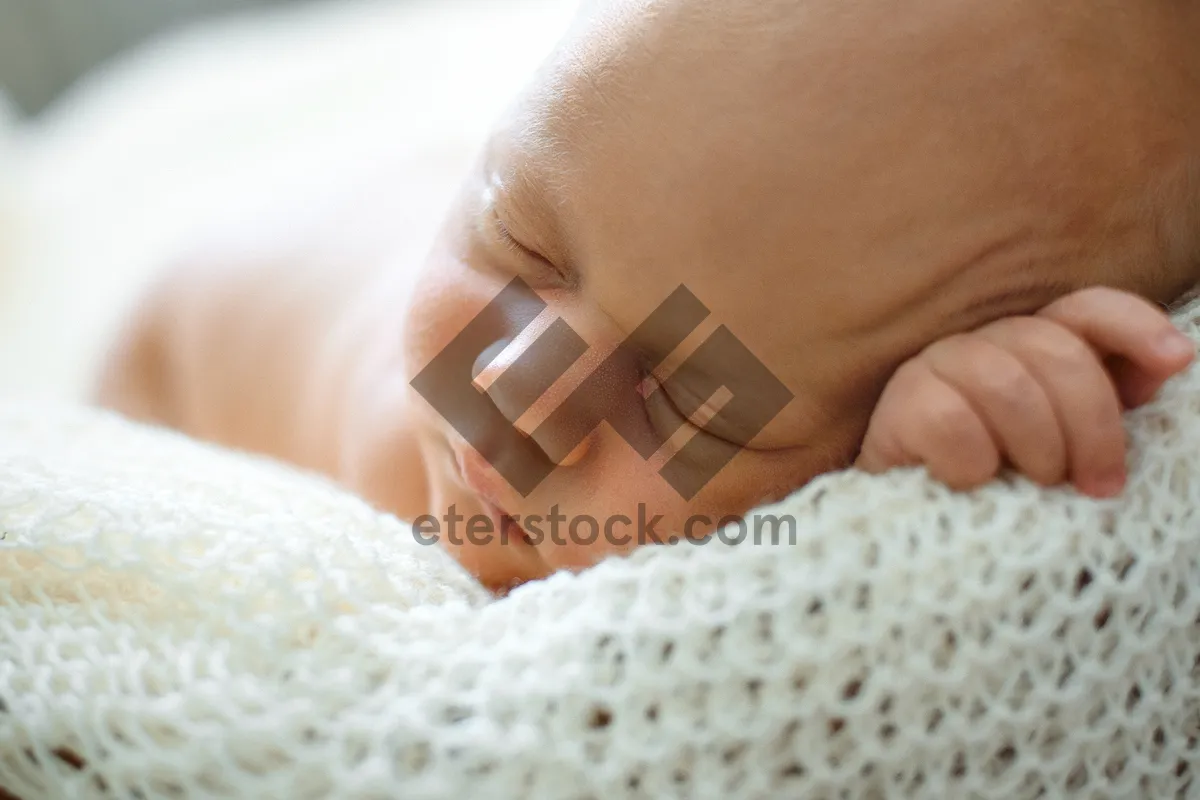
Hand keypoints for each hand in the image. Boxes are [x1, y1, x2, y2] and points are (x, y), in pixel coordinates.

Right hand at [855, 287, 1194, 497]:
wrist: (922, 543)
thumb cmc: (1007, 496)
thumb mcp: (1072, 453)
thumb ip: (1112, 403)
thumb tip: (1168, 360)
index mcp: (1028, 347)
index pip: (1084, 309)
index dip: (1133, 324)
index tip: (1177, 359)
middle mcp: (980, 345)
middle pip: (1054, 350)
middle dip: (1092, 424)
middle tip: (1096, 485)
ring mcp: (932, 369)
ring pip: (1005, 382)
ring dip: (1037, 445)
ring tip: (1037, 486)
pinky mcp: (896, 408)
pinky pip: (951, 421)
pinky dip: (973, 463)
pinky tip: (971, 484)